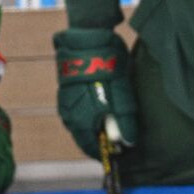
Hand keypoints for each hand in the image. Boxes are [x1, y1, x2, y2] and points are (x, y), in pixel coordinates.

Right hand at [54, 28, 138, 159]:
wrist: (88, 39)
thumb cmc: (107, 70)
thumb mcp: (123, 99)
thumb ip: (125, 124)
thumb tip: (128, 143)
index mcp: (80, 122)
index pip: (91, 148)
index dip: (106, 153)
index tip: (119, 154)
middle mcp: (68, 115)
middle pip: (86, 136)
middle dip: (102, 138)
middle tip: (120, 135)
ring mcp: (65, 102)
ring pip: (82, 122)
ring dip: (96, 124)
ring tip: (114, 118)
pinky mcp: (66, 89)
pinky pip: (78, 109)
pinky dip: (90, 112)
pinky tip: (103, 104)